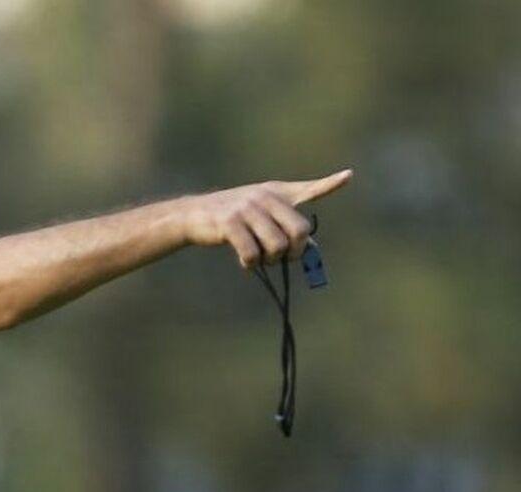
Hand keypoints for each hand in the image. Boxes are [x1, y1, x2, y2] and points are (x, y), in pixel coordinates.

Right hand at [178, 169, 352, 268]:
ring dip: (271, 260)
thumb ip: (285, 228)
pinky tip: (245, 262)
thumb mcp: (260, 217)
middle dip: (295, 251)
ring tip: (259, 259)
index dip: (329, 184)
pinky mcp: (230, 222)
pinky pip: (252, 253)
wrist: (193, 215)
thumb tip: (311, 249)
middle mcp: (264, 197)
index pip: (308, 189)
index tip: (348, 176)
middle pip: (300, 230)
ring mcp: (247, 208)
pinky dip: (251, 264)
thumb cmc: (232, 219)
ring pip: (277, 245)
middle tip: (284, 258)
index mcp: (275, 193)